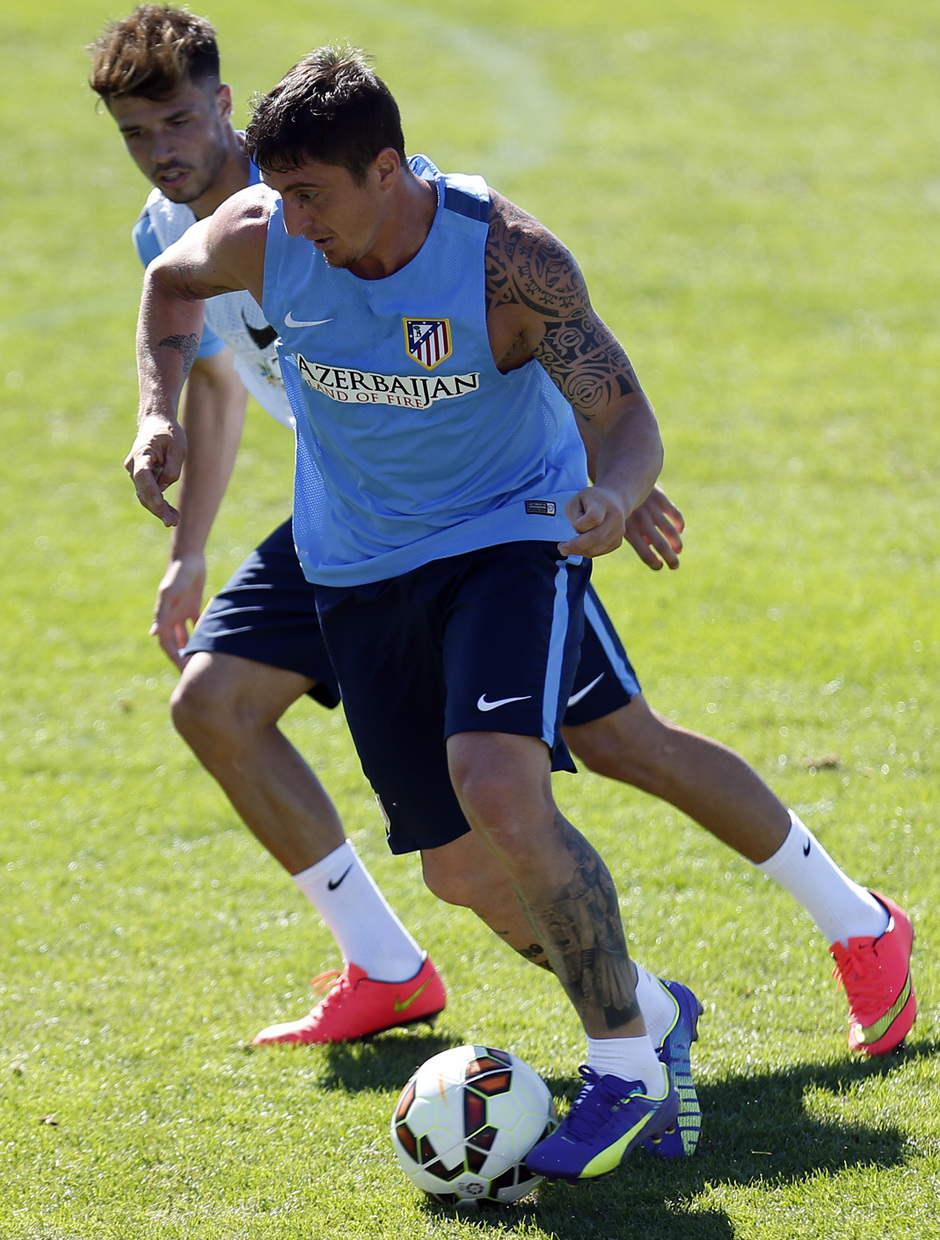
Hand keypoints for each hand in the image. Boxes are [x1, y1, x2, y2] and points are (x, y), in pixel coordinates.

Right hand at [124, 414, 186, 526]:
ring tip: (175, 520)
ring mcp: (135, 472)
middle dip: (157, 508)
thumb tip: (164, 487)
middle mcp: (134, 465)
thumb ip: (171, 469)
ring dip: (159, 509)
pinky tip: (171, 514)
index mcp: (142, 454)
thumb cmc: (168, 433)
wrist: (155, 423)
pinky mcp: (141, 477)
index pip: (143, 477)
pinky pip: (148, 493)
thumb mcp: (178, 448)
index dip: (151, 493)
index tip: (161, 506)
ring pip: (145, 495)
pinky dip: (159, 503)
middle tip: (172, 522)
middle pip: (143, 491)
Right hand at [150, 554, 205, 669]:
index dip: (174, 658)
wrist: (188, 558)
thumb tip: (153, 634)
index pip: (167, 644)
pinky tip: (213, 642)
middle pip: (176, 643)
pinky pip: (197, 623)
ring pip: (186, 635)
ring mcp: (182, 612)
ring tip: (201, 661)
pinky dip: (202, 632)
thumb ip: (162, 613)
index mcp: (164, 617)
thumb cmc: (177, 575)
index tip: (183, 671)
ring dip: (191, 647)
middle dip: (182, 657)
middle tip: (194, 672)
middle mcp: (171, 617)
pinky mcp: (192, 605)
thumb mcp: (170, 593)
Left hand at [559, 486, 625, 557]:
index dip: (579, 525)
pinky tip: (582, 545)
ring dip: (580, 550)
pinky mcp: (618, 542)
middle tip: (562, 549)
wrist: (614, 500)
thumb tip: (576, 539)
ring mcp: (618, 531)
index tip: (571, 526)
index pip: (593, 518)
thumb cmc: (590, 500)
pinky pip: (599, 552)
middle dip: (576, 546)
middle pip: (597, 537)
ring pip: (597, 549)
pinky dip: (587, 551)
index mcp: (603, 504)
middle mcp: (615, 517)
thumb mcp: (575, 501)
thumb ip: (574, 519)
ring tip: (571, 545)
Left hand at [623, 485, 683, 569]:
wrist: (616, 479)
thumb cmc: (616, 505)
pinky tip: (680, 530)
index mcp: (629, 530)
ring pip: (671, 531)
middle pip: (661, 545)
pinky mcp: (660, 499)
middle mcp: (642, 521)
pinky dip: (679, 524)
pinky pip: (675, 514)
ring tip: (678, 551)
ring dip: (677, 544)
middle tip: (675, 566)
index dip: (654, 562)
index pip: (644, 553)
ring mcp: (652, 510)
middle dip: (670, 558)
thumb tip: (649, 546)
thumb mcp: (618, 521)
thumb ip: (632, 534)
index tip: (660, 567)